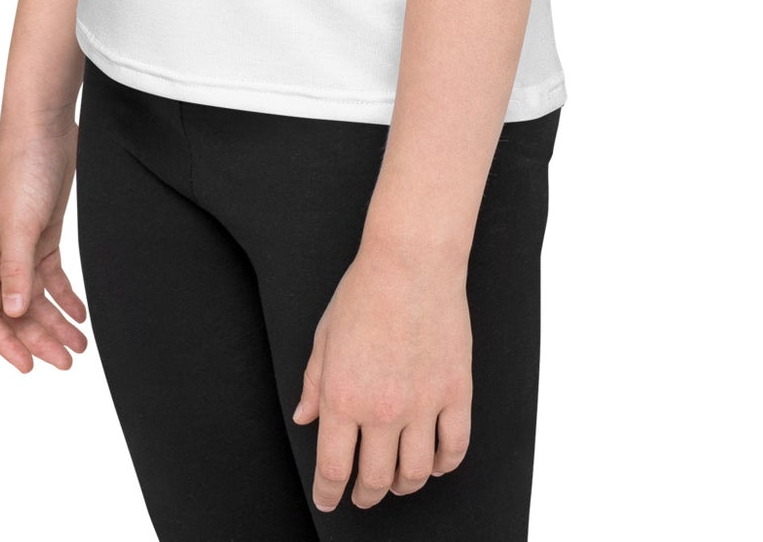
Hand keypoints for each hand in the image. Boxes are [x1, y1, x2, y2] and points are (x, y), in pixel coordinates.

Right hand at [0, 116, 88, 373]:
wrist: (46, 126)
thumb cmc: (24, 169)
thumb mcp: (20, 223)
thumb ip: (16, 270)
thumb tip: (15, 313)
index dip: (5, 343)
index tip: (28, 367)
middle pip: (16, 310)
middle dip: (39, 339)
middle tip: (67, 361)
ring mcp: (21, 245)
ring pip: (35, 297)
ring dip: (55, 322)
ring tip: (79, 345)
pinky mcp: (43, 233)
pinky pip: (51, 276)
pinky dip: (64, 296)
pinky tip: (79, 313)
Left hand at [290, 241, 472, 510]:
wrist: (411, 261)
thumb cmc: (364, 292)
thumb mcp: (325, 336)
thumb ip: (313, 383)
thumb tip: (305, 417)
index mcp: (343, 397)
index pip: (333, 468)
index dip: (329, 493)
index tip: (328, 500)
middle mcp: (382, 409)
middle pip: (375, 480)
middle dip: (365, 495)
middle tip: (362, 494)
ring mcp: (423, 404)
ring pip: (415, 474)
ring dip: (403, 486)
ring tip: (397, 481)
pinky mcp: (457, 392)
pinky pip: (454, 448)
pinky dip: (443, 464)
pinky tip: (434, 462)